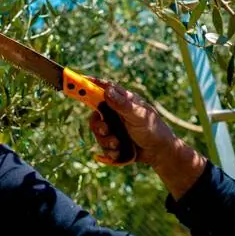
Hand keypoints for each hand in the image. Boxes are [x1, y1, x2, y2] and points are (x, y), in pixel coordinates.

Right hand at [88, 79, 206, 198]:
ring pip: (97, 131)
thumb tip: (107, 91)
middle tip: (106, 130)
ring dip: (106, 140)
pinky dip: (109, 150)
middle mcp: (115, 111)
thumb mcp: (139, 116)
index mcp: (122, 99)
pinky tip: (119, 151)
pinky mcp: (112, 139)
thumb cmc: (153, 129)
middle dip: (99, 125)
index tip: (75, 82)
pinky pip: (102, 144)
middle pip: (94, 113)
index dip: (88, 83)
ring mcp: (113, 125)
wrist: (159, 153)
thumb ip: (122, 104)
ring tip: (118, 144)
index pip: (102, 87)